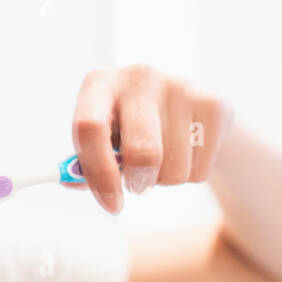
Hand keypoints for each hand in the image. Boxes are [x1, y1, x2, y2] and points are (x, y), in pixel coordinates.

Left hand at [70, 65, 235, 213]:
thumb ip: (84, 164)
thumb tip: (69, 180)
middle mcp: (138, 77)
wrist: (184, 106)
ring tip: (162, 160)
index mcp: (100, 84)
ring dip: (165, 180)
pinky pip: (201, 169)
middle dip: (139, 182)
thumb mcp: (102, 140)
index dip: (98, 173)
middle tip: (138, 185)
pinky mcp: (212, 103)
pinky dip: (191, 175)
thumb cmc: (129, 128)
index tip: (111, 204)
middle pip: (142, 152)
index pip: (90, 128)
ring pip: (174, 168)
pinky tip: (186, 152)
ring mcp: (179, 86)